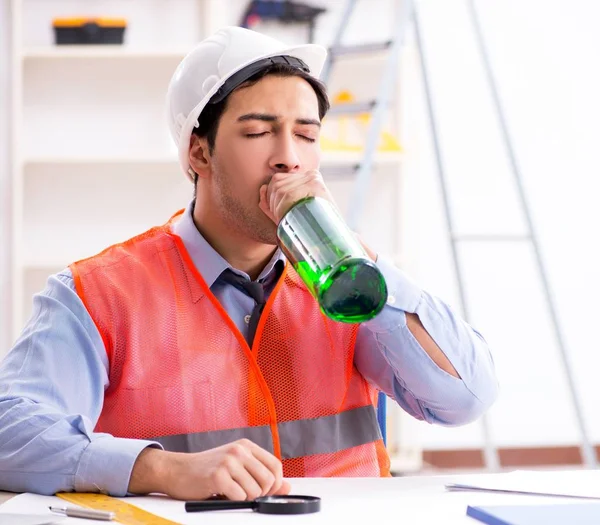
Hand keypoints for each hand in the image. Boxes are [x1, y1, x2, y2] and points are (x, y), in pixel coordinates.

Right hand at [129, 439, 290, 500]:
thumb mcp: (237, 467)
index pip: (275, 466)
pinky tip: (222, 494)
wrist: (178, 470)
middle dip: (261, 494)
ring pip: (255, 491)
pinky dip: (233, 501)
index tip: (265, 491)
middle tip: (245, 495)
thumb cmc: (208, 470)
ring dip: (245, 499)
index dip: (275, 484)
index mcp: (246, 446)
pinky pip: (239, 497)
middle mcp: (239, 450)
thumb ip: (261, 475)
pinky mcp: (218, 475)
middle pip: (269, 480)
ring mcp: (229, 461)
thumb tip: (288, 487)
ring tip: (231, 493)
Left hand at [259, 169, 336, 223]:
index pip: (278, 180)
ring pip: (280, 190)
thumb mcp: (286, 213)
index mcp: (306, 177)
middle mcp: (311, 175)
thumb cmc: (308, 227)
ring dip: (276, 208)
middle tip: (280, 218)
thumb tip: (261, 188)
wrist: (333, 237)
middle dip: (272, 203)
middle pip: (277, 183)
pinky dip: (282, 208)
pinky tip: (288, 217)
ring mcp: (314, 179)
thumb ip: (271, 202)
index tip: (276, 213)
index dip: (271, 198)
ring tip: (285, 219)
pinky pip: (288, 195)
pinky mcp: (316, 186)